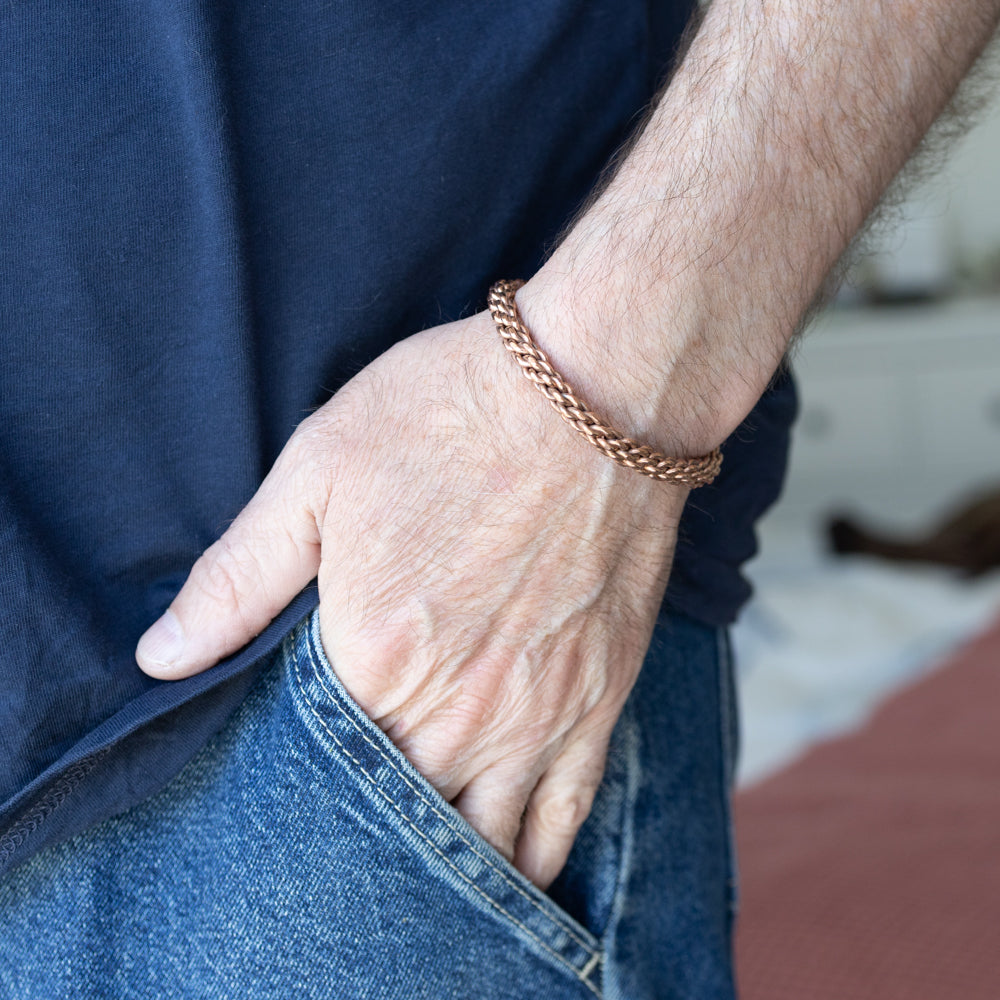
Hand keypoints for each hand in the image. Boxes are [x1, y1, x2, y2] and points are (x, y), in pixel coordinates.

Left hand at [136, 310, 687, 887]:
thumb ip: (238, 576)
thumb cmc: (451, 416)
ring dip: (442, 868)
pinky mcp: (599, 702)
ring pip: (480, 840)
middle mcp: (455, 711)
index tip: (286, 779)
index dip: (294, 782)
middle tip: (343, 834)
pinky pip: (565, 816)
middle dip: (363, 836)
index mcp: (374, 659)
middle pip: (394, 819)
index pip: (314, 768)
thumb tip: (163, 657)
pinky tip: (513, 874)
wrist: (596, 393)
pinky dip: (533, 859)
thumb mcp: (319, 470)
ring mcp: (535, 716)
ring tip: (414, 875)